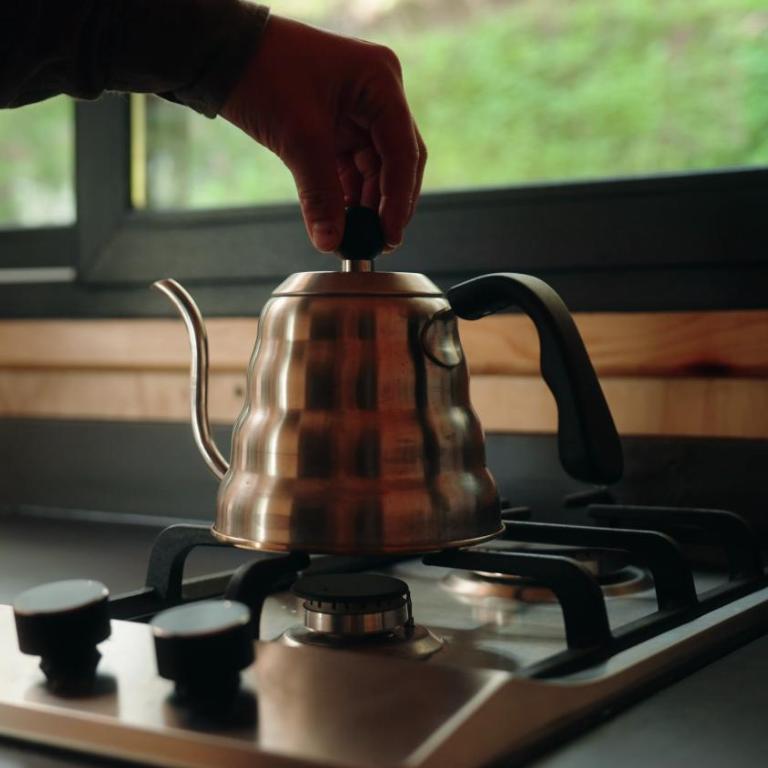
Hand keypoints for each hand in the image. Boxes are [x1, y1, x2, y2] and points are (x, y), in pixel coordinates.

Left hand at [221, 15, 425, 252]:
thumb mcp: (298, 139)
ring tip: (352, 237)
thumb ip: (321, 195)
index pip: (403, 151)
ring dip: (365, 204)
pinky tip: (339, 219)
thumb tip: (331, 242)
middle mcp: (378, 94)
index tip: (388, 235)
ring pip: (375, 168)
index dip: (399, 199)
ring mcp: (359, 109)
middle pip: (396, 162)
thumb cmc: (262, 73)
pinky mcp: (339, 124)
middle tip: (377, 242)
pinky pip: (352, 166)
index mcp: (380, 83)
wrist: (222, 52)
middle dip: (386, 204)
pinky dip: (347, 194)